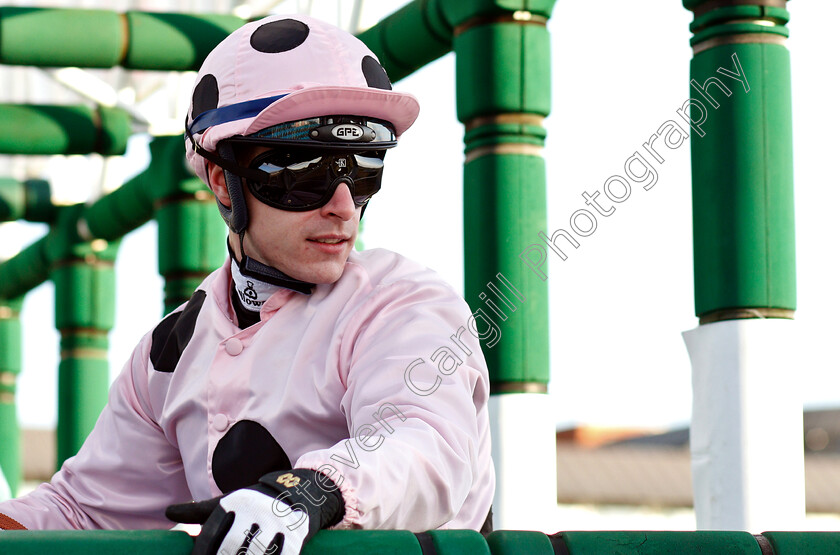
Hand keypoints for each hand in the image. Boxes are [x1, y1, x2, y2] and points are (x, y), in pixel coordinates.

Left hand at [166, 469, 343, 554]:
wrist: (300, 489)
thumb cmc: (255, 499)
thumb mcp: (228, 500)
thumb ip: (198, 511)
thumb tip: (168, 513)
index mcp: (234, 504)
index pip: (210, 538)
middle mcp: (254, 512)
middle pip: (231, 551)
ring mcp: (276, 524)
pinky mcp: (295, 536)